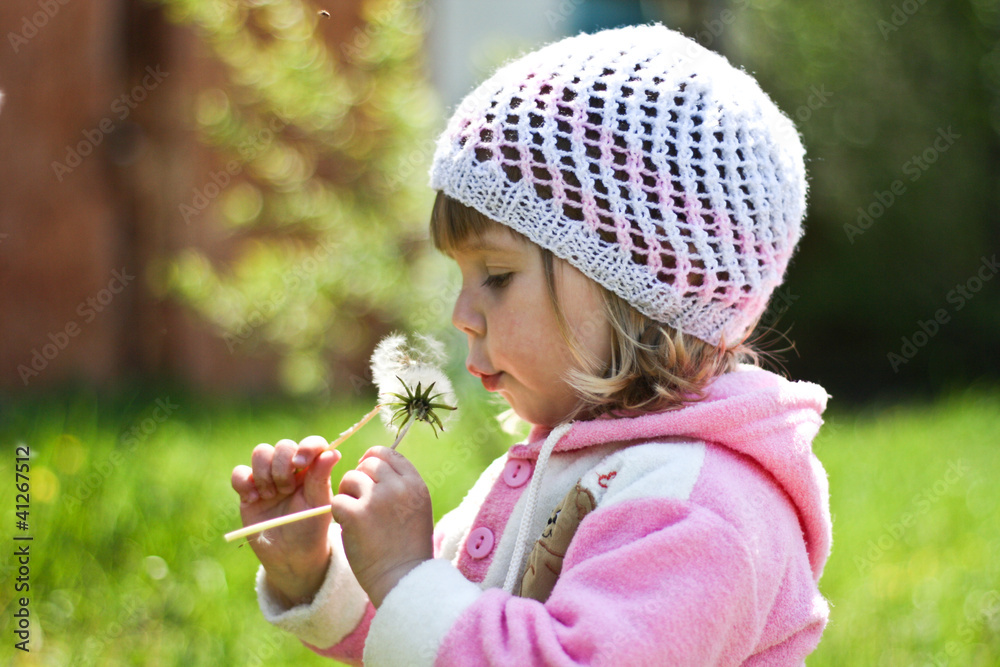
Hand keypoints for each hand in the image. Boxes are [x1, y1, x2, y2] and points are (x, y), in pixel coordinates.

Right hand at [231, 435, 340, 606]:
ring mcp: (268, 478)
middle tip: (287, 489)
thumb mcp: (318, 505)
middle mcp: (290, 469)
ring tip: (272, 495)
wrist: (290, 557)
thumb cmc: (310, 529)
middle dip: (282, 465)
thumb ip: (321, 478)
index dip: (306, 447)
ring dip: (265, 472)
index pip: (311, 444)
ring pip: (260, 453)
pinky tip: (254, 499)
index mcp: (312, 470)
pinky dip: (244, 482)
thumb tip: (332, 452)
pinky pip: (239, 473)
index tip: (301, 463)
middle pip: (283, 446)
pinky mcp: (248, 490)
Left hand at [331, 446, 433, 607]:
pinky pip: (337, 500)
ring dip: (348, 495)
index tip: (367, 473)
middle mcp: (398, 486)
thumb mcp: (416, 508)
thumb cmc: (408, 547)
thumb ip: (400, 486)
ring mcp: (377, 498)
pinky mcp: (356, 514)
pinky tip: (350, 528)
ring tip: (356, 517)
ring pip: (350, 478)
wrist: (404, 580)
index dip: (374, 460)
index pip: (389, 454)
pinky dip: (339, 513)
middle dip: (360, 478)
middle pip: (368, 464)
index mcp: (415, 484)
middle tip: (360, 501)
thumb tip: (372, 463)